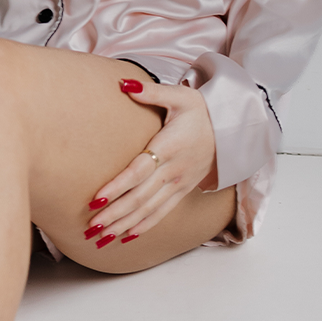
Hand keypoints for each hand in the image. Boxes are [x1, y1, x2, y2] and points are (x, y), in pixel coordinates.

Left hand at [86, 79, 216, 243]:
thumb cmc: (201, 111)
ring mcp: (179, 184)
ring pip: (149, 210)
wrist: (232, 128)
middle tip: (89, 227)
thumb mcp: (180, 96)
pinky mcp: (183, 191)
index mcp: (169, 147)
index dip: (118, 187)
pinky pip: (162, 213)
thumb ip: (151, 92)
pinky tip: (126, 236)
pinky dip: (144, 226)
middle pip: (140, 197)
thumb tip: (124, 83)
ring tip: (101, 237)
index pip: (139, 171)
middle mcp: (174, 170)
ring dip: (124, 225)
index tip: (96, 198)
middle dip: (114, 214)